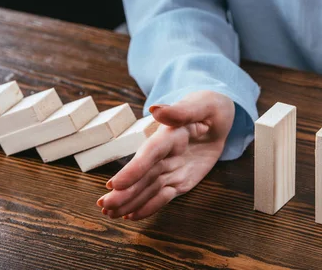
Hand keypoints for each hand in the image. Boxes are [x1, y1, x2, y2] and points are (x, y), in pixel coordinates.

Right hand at [96, 90, 234, 219]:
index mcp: (168, 135)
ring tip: (110, 214)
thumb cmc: (209, 107)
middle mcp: (164, 154)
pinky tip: (131, 216)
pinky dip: (149, 207)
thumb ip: (180, 111)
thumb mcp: (201, 105)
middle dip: (124, 192)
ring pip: (148, 188)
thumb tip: (155, 109)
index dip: (132, 169)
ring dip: (130, 202)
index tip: (114, 184)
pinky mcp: (179, 180)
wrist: (217, 119)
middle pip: (143, 175)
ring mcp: (170, 168)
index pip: (149, 154)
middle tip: (104, 206)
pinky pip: (163, 196)